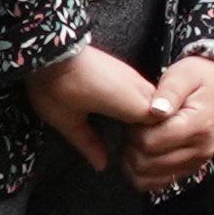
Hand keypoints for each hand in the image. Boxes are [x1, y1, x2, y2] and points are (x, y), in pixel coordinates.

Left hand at [33, 41, 168, 168]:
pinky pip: (145, 93)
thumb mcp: (69, 123)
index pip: (158, 130)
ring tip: (126, 131)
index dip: (147, 144)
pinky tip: (122, 112)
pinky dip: (139, 106)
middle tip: (129, 146)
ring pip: (155, 104)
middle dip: (149, 132)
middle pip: (161, 116)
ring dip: (145, 118)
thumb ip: (89, 145)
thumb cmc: (57, 88)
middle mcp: (142, 89)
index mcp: (133, 106)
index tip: (130, 152)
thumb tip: (101, 165)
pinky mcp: (127, 70)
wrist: (52, 48)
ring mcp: (135, 77)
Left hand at [131, 57, 213, 193]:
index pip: (150, 142)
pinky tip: (143, 152)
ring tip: (138, 138)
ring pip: (148, 178)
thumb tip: (155, 111)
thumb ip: (168, 92)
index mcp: (198, 127)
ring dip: (134, 161)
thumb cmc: (199, 76)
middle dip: (131, 145)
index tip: (136, 116)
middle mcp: (200, 150)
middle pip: (147, 163)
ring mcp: (197, 163)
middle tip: (135, 126)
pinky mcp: (190, 168)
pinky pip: (157, 184)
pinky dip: (143, 173)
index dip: (134, 131)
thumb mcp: (183, 75)